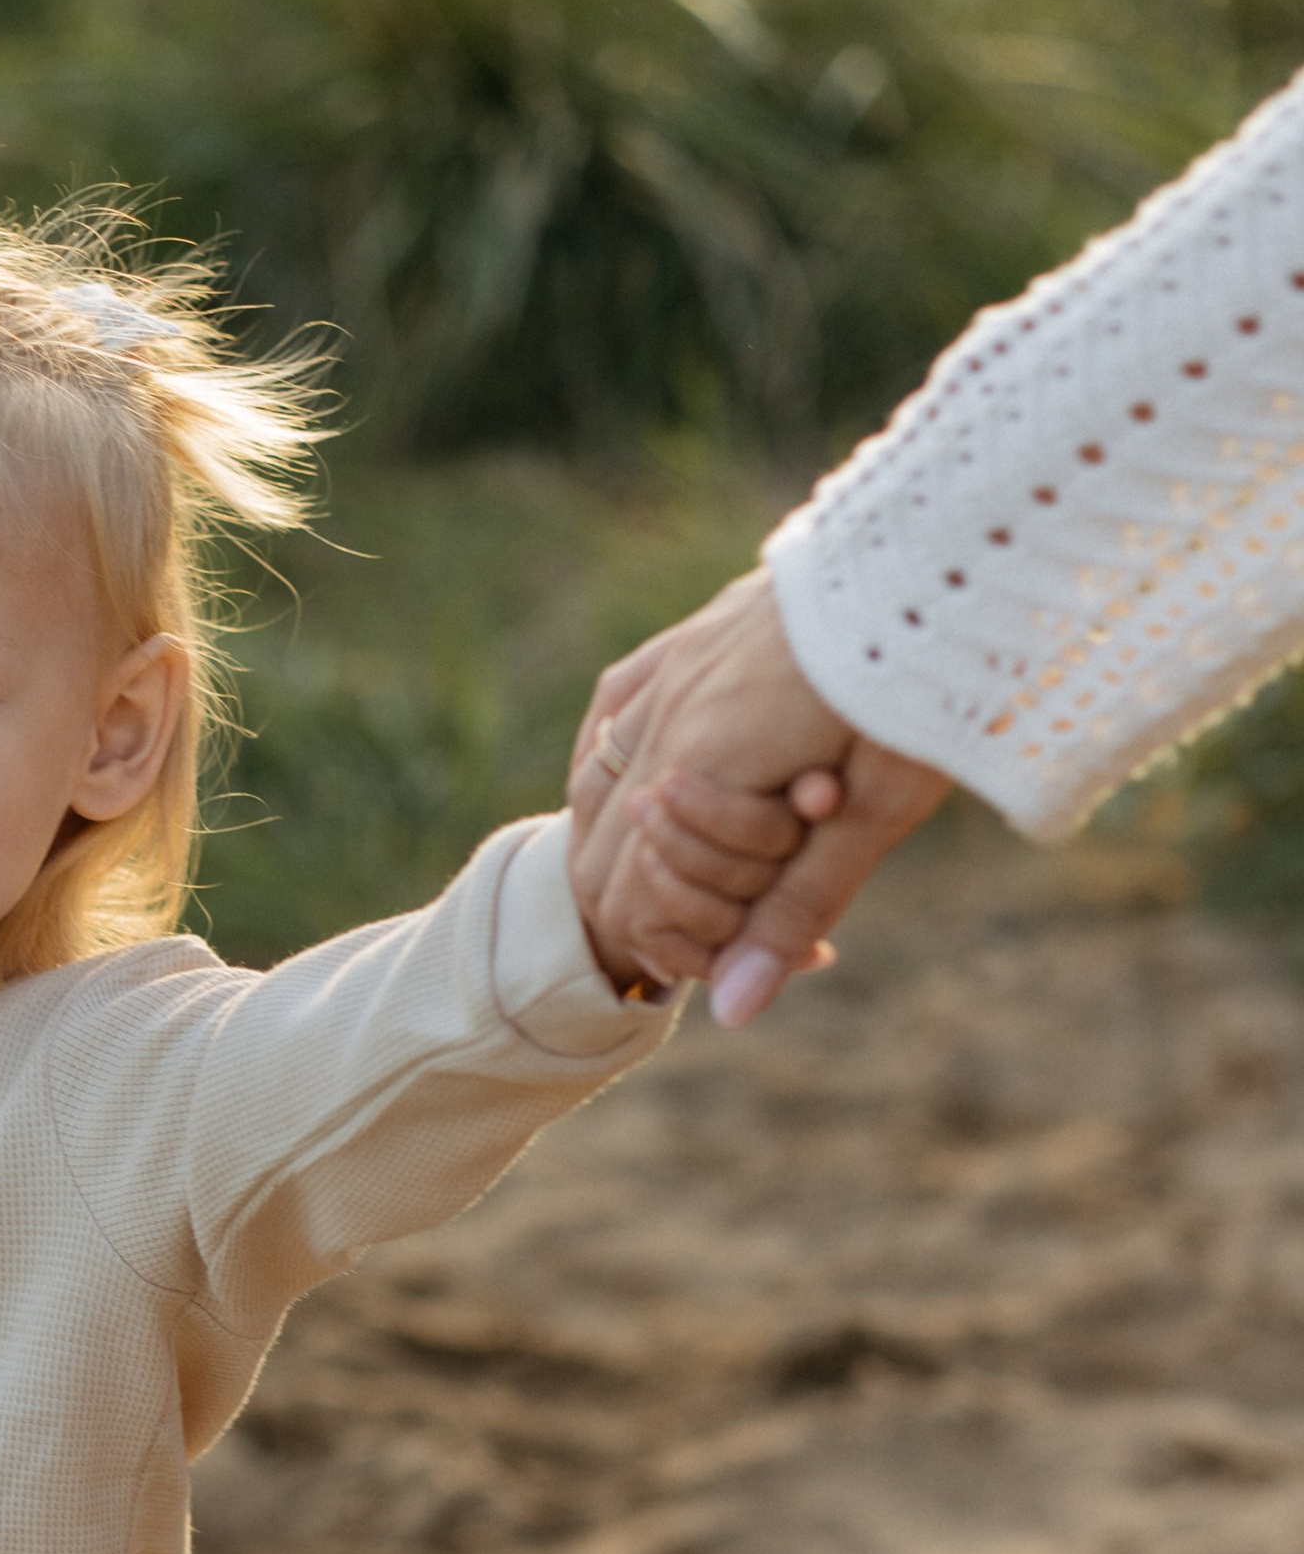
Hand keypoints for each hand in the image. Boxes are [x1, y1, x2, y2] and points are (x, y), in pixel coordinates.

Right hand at [569, 567, 956, 1021]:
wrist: (952, 541)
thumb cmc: (929, 679)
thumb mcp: (877, 810)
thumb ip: (793, 907)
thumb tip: (734, 1012)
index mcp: (699, 768)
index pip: (630, 895)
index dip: (693, 946)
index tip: (781, 944)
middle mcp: (664, 717)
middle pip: (608, 847)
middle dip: (681, 898)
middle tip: (771, 903)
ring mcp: (670, 668)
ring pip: (603, 780)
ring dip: (651, 840)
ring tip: (734, 858)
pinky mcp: (691, 635)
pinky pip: (618, 707)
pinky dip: (625, 761)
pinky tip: (654, 781)